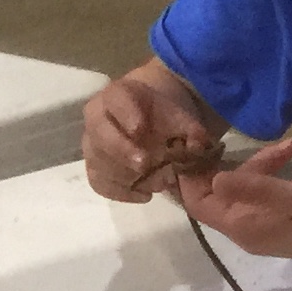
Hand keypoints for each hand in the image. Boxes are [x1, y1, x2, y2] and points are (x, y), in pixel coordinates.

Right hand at [82, 68, 222, 203]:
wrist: (151, 121)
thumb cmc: (164, 116)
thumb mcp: (180, 115)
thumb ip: (191, 128)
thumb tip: (198, 145)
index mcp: (118, 96)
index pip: (115, 99)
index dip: (125, 113)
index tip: (139, 129)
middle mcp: (97, 118)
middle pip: (101, 134)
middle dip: (121, 151)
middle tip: (144, 164)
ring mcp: (93, 144)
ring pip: (99, 162)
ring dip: (128, 175)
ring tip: (159, 181)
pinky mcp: (95, 167)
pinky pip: (99, 182)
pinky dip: (121, 192)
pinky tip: (145, 194)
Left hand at [178, 142, 291, 271]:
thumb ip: (256, 187)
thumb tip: (214, 178)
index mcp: (244, 228)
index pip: (198, 203)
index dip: (192, 176)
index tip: (201, 146)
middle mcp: (248, 232)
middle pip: (221, 194)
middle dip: (238, 165)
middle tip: (267, 145)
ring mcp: (265, 228)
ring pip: (245, 191)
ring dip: (260, 167)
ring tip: (290, 147)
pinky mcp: (282, 222)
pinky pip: (261, 195)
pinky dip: (271, 176)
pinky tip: (290, 158)